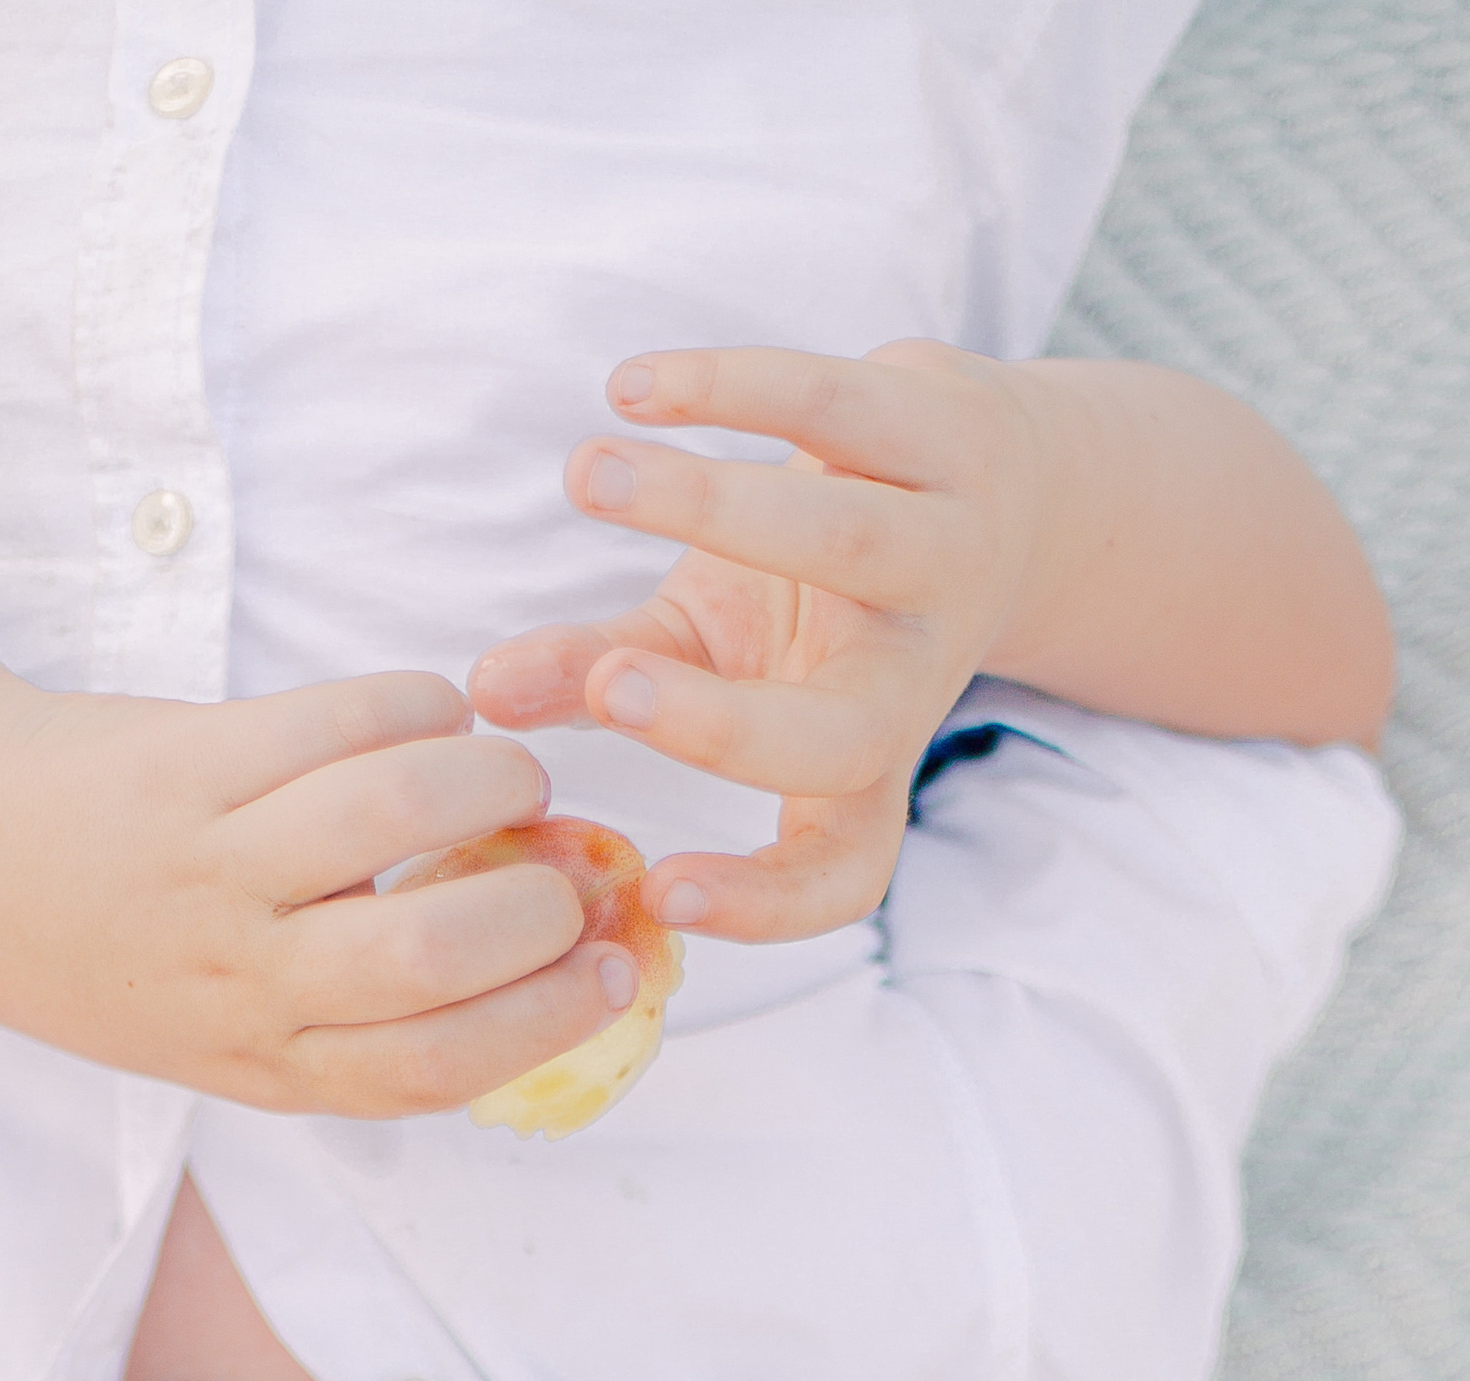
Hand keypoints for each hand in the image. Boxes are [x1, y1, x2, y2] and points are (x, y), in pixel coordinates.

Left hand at [0, 667, 639, 1116]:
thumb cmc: (133, 950)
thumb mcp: (242, 1030)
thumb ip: (367, 1017)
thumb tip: (549, 959)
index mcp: (268, 1065)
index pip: (434, 1067)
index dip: (547, 1019)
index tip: (620, 969)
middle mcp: (239, 983)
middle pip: (429, 955)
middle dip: (534, 906)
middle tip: (563, 864)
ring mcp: (209, 871)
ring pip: (393, 815)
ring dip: (487, 784)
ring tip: (506, 778)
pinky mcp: (189, 766)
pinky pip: (338, 722)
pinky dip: (418, 710)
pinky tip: (433, 721)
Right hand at [469, 342, 1052, 944]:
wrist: (988, 471)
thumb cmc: (817, 597)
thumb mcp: (709, 646)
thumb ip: (598, 676)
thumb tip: (482, 691)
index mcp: (867, 761)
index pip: (842, 871)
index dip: (765, 902)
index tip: (660, 891)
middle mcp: (918, 673)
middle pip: (847, 736)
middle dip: (722, 722)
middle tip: (609, 686)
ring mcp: (951, 552)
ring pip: (844, 539)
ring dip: (705, 506)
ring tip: (584, 477)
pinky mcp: (951, 430)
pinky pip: (836, 404)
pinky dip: (730, 389)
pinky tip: (631, 391)